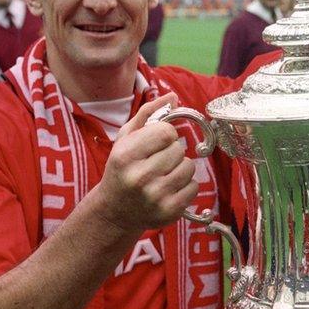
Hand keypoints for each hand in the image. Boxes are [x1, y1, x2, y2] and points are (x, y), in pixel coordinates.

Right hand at [91, 93, 198, 231]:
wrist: (114, 211)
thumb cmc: (121, 169)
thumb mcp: (125, 139)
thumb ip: (148, 114)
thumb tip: (172, 97)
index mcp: (125, 155)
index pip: (166, 132)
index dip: (165, 134)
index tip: (155, 143)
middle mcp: (139, 177)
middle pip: (179, 150)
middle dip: (171, 152)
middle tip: (157, 161)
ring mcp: (155, 197)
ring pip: (189, 167)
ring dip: (180, 167)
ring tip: (164, 174)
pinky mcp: (169, 212)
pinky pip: (194, 187)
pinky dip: (186, 185)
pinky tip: (169, 188)